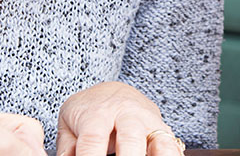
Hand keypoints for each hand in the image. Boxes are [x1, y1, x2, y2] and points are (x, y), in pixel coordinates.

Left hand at [56, 81, 182, 155]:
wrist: (114, 91)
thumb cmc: (88, 111)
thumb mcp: (68, 122)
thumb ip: (67, 148)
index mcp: (98, 112)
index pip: (93, 139)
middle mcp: (127, 114)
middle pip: (130, 138)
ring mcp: (149, 122)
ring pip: (160, 141)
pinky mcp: (164, 132)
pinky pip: (172, 147)